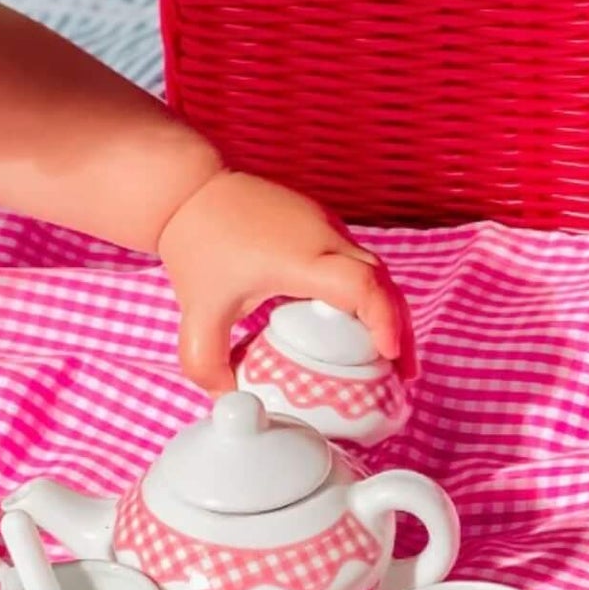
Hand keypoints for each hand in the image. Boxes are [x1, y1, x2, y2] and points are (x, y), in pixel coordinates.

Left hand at [155, 169, 409, 393]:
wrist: (188, 189)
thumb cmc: (196, 242)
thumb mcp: (198, 312)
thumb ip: (207, 362)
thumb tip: (226, 400)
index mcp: (299, 257)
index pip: (362, 286)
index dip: (384, 322)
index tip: (388, 357)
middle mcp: (322, 234)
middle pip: (382, 282)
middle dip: (398, 328)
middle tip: (400, 374)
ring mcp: (325, 223)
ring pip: (373, 269)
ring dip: (386, 309)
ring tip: (387, 355)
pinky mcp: (319, 220)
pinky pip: (355, 259)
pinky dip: (367, 291)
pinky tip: (357, 321)